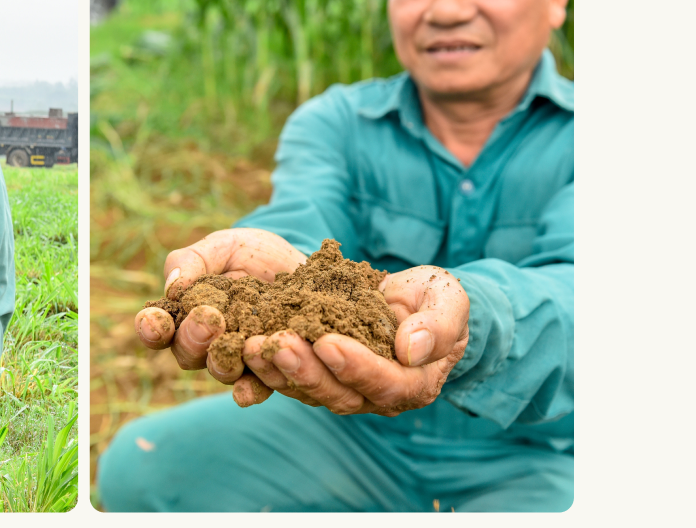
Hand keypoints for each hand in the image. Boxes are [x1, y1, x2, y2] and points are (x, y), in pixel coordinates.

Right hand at [132, 229, 306, 404]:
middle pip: (187, 353)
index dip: (151, 328)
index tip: (155, 321)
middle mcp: (205, 342)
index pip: (158, 327)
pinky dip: (251, 390)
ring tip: (233, 344)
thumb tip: (173, 287)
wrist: (297, 265)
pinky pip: (256, 387)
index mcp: (184, 313)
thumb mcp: (220, 246)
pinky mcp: (268, 367)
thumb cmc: (250, 253)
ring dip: (222, 361)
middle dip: (193, 338)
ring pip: (220, 371)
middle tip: (209, 318)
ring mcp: (236, 358)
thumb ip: (191, 261)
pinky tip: (249, 391)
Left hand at [242, 266, 469, 415]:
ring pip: (309, 392)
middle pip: (340, 395)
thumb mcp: (448, 300)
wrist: (412, 300)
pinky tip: (247, 345)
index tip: (327, 342)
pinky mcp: (319, 378)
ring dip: (278, 371)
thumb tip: (410, 350)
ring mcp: (346, 391)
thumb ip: (438, 324)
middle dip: (307, 370)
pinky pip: (292, 380)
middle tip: (278, 343)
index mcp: (414, 384)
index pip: (385, 384)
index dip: (356, 366)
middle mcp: (377, 397)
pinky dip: (268, 366)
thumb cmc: (434, 299)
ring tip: (254, 346)